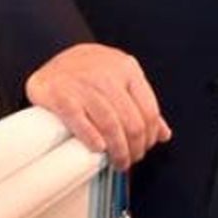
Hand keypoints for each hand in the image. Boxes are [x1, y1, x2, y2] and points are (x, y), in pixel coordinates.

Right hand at [25, 43, 172, 171]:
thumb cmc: (91, 71)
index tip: (145, 148)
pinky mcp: (60, 95)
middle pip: (132, 122)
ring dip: (118, 151)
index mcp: (128, 69)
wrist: (53, 56)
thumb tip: (163, 134)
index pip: (149, 110)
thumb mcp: (121, 77)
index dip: (150, 136)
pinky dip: (92, 139)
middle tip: (130, 160)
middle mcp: (108, 75)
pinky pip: (81, 122)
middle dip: (135, 148)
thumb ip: (142, 103)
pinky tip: (98, 149)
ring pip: (110, 125)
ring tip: (117, 162)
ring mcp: (84, 85)